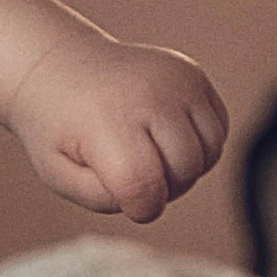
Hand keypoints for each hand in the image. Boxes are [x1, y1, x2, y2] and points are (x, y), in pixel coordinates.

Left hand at [8, 33, 225, 226]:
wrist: (64, 67)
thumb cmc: (59, 127)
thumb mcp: (58, 173)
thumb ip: (99, 197)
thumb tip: (147, 198)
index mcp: (107, 119)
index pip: (144, 186)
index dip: (140, 209)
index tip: (126, 202)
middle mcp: (148, 94)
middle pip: (184, 171)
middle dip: (165, 190)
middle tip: (135, 178)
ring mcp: (176, 80)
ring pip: (209, 152)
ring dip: (186, 170)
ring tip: (151, 159)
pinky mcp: (194, 75)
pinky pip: (218, 130)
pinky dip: (199, 147)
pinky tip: (166, 140)